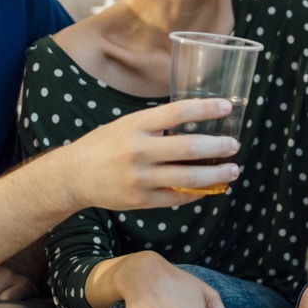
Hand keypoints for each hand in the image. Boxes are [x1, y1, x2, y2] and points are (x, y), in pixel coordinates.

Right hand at [59, 99, 241, 212]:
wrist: (73, 176)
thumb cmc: (105, 145)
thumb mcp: (127, 124)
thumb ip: (157, 124)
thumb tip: (197, 119)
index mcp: (135, 126)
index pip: (178, 112)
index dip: (206, 108)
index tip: (227, 107)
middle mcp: (138, 151)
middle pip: (188, 147)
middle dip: (218, 146)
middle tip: (234, 144)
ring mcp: (140, 178)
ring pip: (188, 177)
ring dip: (216, 175)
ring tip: (233, 170)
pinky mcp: (141, 201)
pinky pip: (178, 197)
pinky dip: (198, 192)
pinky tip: (210, 187)